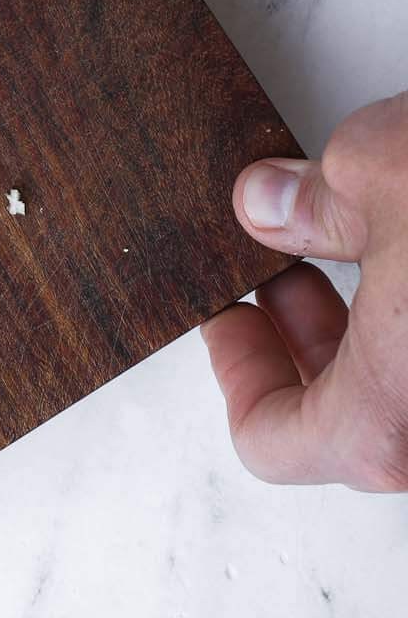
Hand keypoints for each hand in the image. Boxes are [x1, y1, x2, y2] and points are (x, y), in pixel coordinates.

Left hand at [202, 94, 407, 490]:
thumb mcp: (381, 174)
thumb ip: (311, 201)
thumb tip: (268, 204)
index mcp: (386, 421)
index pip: (274, 443)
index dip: (236, 372)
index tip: (227, 314)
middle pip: (349, 418)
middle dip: (304, 337)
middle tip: (278, 269)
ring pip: (403, 384)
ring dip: (371, 325)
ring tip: (346, 238)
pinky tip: (405, 237)